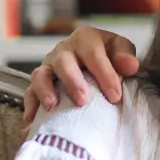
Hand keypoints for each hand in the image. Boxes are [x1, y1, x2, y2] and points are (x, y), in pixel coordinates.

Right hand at [24, 27, 139, 121]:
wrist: (91, 60)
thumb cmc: (108, 56)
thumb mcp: (119, 49)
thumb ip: (125, 56)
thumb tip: (130, 66)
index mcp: (85, 39)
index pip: (93, 54)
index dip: (104, 75)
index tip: (115, 97)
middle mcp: (63, 51)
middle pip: (63, 62)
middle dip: (72, 81)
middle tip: (82, 100)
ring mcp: (48, 67)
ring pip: (40, 75)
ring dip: (45, 90)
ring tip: (52, 106)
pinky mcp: (39, 83)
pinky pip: (30, 93)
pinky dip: (30, 105)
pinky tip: (32, 120)